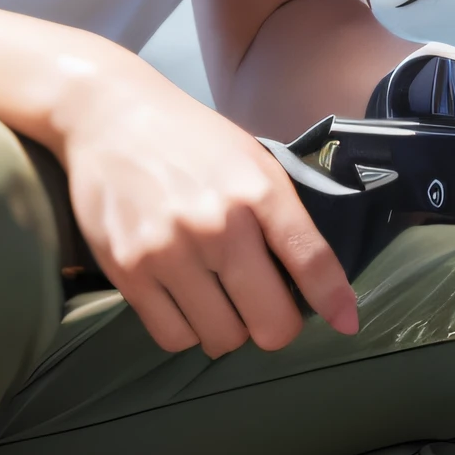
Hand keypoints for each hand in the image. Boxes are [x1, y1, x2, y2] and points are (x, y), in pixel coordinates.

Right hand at [54, 50, 359, 356]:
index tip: (345, 322)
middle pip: (271, 324)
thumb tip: (323, 290)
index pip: (312, 261)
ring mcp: (169, 252)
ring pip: (223, 338)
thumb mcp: (251, 161)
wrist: (109, 116)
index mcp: (258, 191)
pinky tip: (185, 302)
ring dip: (228, 329)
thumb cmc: (190, 141)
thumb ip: (285, 218)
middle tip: (263, 307)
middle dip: (274, 325)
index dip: (334, 302)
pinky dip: (187, 330)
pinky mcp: (128, 271)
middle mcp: (218, 225)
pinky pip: (174, 337)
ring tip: (218, 299)